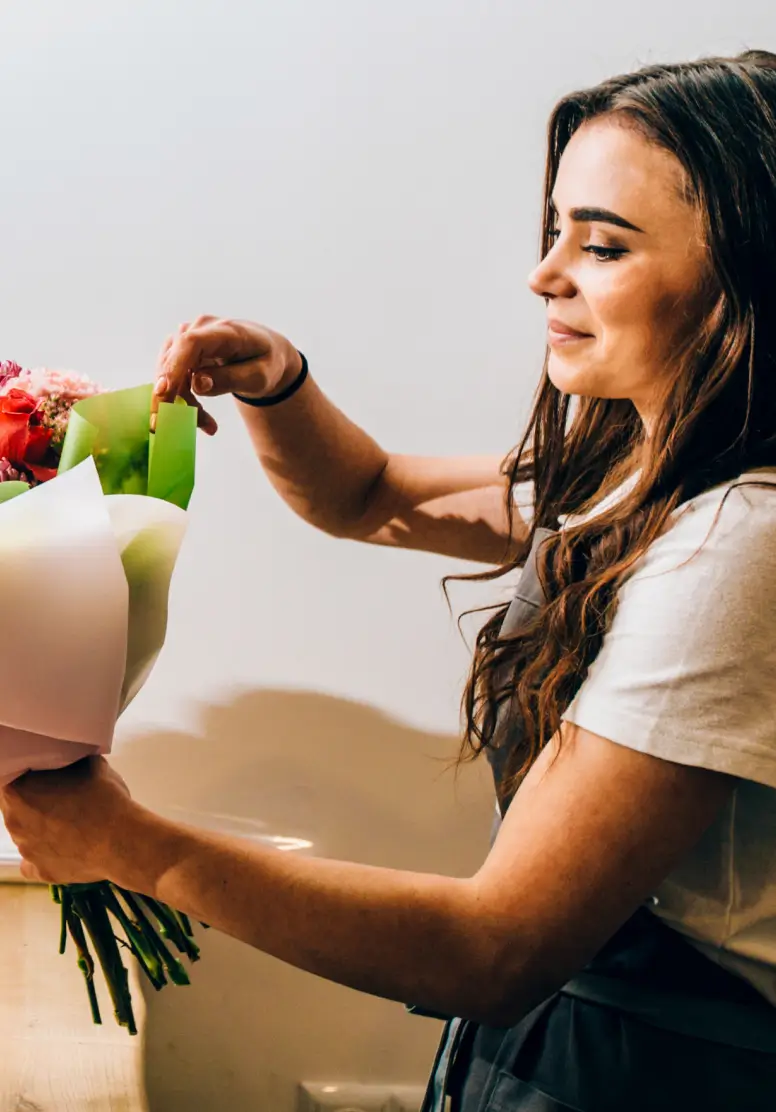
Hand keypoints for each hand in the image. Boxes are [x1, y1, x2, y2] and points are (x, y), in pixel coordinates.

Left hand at [0, 757, 135, 883]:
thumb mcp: (89, 762)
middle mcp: (13, 821)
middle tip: (61, 794)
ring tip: (71, 821)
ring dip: (42, 825)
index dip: (26, 774)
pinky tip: (63, 846)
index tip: (43, 772)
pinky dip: (44, 854)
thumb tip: (67, 757)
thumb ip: (68, 760)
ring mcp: (25, 850)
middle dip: (34, 799)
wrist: (123, 840)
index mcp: (17, 791)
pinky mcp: (40, 872)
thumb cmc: (105, 797)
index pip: (9, 776)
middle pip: (15, 805)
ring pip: (26, 832)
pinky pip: (33, 862)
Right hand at [152, 315, 302, 434]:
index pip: (190, 343)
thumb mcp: (259, 377)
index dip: (173, 366)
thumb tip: (198, 383)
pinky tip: (203, 418)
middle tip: (196, 426)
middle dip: (176, 397)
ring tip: (209, 424)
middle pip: (174, 360)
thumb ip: (230, 379)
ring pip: (169, 372)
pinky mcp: (182, 350)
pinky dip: (183, 400)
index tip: (163, 392)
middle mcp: (201, 328)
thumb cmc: (267, 364)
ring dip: (182, 402)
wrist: (266, 356)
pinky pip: (172, 377)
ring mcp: (189, 337)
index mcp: (226, 331)